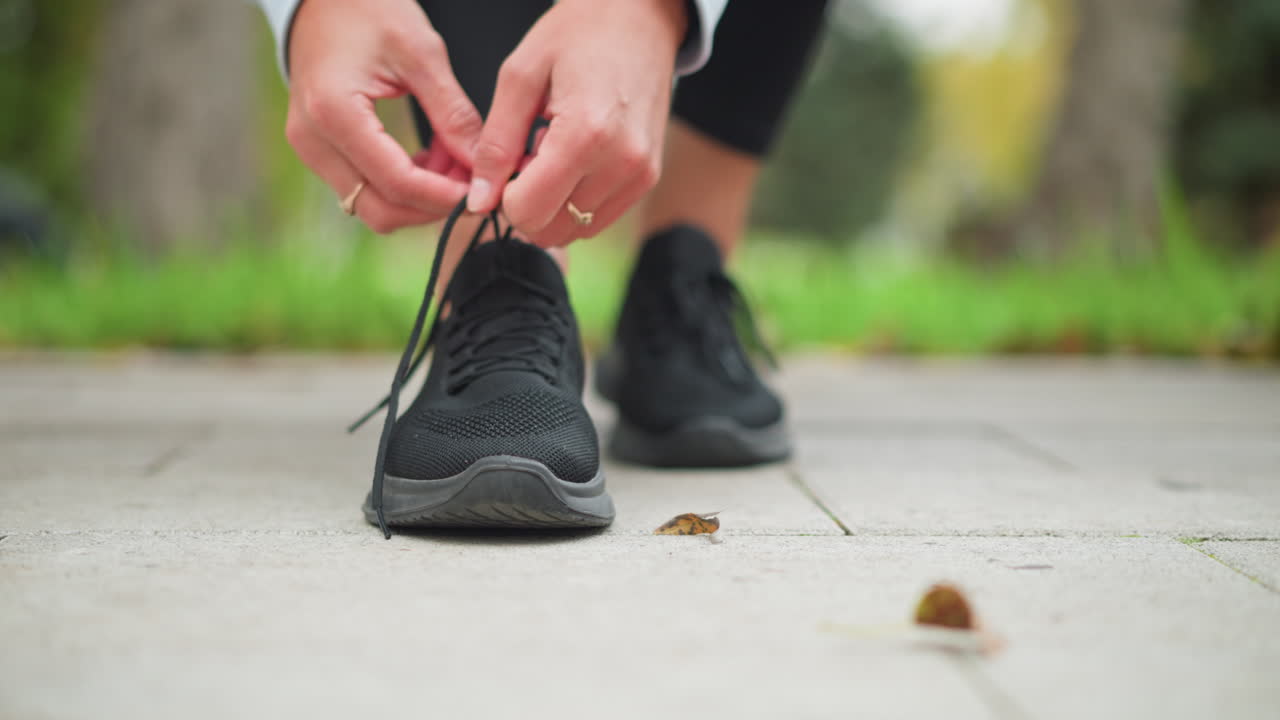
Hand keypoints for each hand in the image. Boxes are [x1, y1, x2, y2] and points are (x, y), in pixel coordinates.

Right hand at [285, 0, 481, 232]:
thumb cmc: (369, 10)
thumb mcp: (421, 54)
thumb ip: (453, 115)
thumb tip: (483, 165)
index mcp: (334, 112)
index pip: (396, 182)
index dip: (444, 196)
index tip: (482, 191)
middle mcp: (312, 141)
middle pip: (379, 210)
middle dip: (431, 206)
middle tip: (473, 182)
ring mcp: (310, 150)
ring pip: (371, 205)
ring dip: (419, 197)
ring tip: (455, 160)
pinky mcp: (318, 151)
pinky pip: (364, 188)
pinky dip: (402, 185)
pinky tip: (433, 158)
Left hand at [467, 0, 686, 246]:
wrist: (638, 17)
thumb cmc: (578, 34)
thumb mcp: (520, 77)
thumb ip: (496, 144)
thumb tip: (480, 200)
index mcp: (585, 134)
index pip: (528, 211)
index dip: (503, 197)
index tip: (505, 165)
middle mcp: (620, 162)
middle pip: (551, 229)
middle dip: (527, 204)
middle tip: (528, 157)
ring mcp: (640, 174)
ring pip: (575, 229)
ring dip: (554, 203)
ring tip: (553, 153)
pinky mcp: (648, 178)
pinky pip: (599, 218)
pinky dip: (577, 201)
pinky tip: (574, 159)